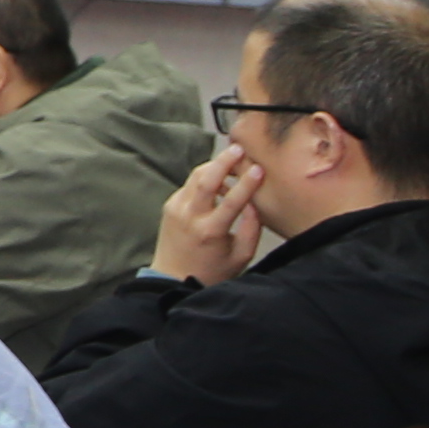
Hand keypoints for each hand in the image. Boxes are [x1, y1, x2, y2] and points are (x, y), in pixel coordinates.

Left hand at [154, 142, 265, 286]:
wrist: (173, 278)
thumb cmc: (211, 270)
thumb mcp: (241, 255)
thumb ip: (252, 228)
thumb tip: (255, 202)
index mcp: (210, 231)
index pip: (232, 200)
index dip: (247, 183)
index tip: (259, 169)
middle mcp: (190, 216)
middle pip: (206, 179)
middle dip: (223, 161)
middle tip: (238, 149)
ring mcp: (176, 209)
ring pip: (195, 177)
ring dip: (214, 167)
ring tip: (232, 164)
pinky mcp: (169, 206)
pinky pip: (189, 185)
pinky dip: (204, 180)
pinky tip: (218, 184)